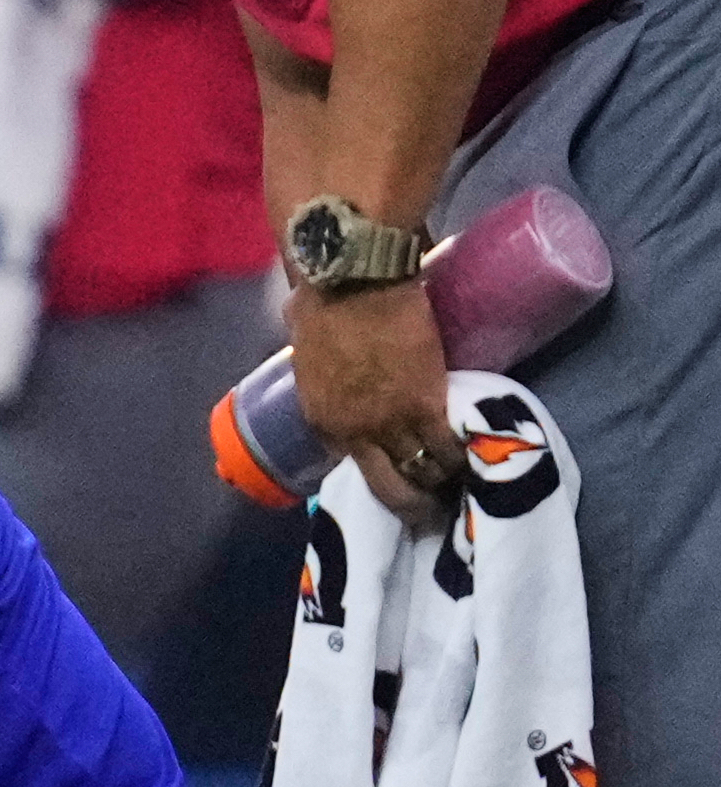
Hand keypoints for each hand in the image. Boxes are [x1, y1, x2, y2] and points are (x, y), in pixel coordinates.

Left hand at [288, 278, 462, 530]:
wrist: (353, 279)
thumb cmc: (323, 300)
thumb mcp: (311, 353)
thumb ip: (324, 368)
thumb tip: (334, 355)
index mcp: (322, 420)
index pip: (352, 462)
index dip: (380, 469)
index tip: (398, 472)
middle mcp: (353, 433)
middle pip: (386, 486)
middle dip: (410, 503)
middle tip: (432, 507)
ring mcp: (388, 423)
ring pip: (421, 473)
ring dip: (441, 482)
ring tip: (460, 486)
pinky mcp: (425, 406)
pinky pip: (447, 447)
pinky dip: (461, 457)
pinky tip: (474, 459)